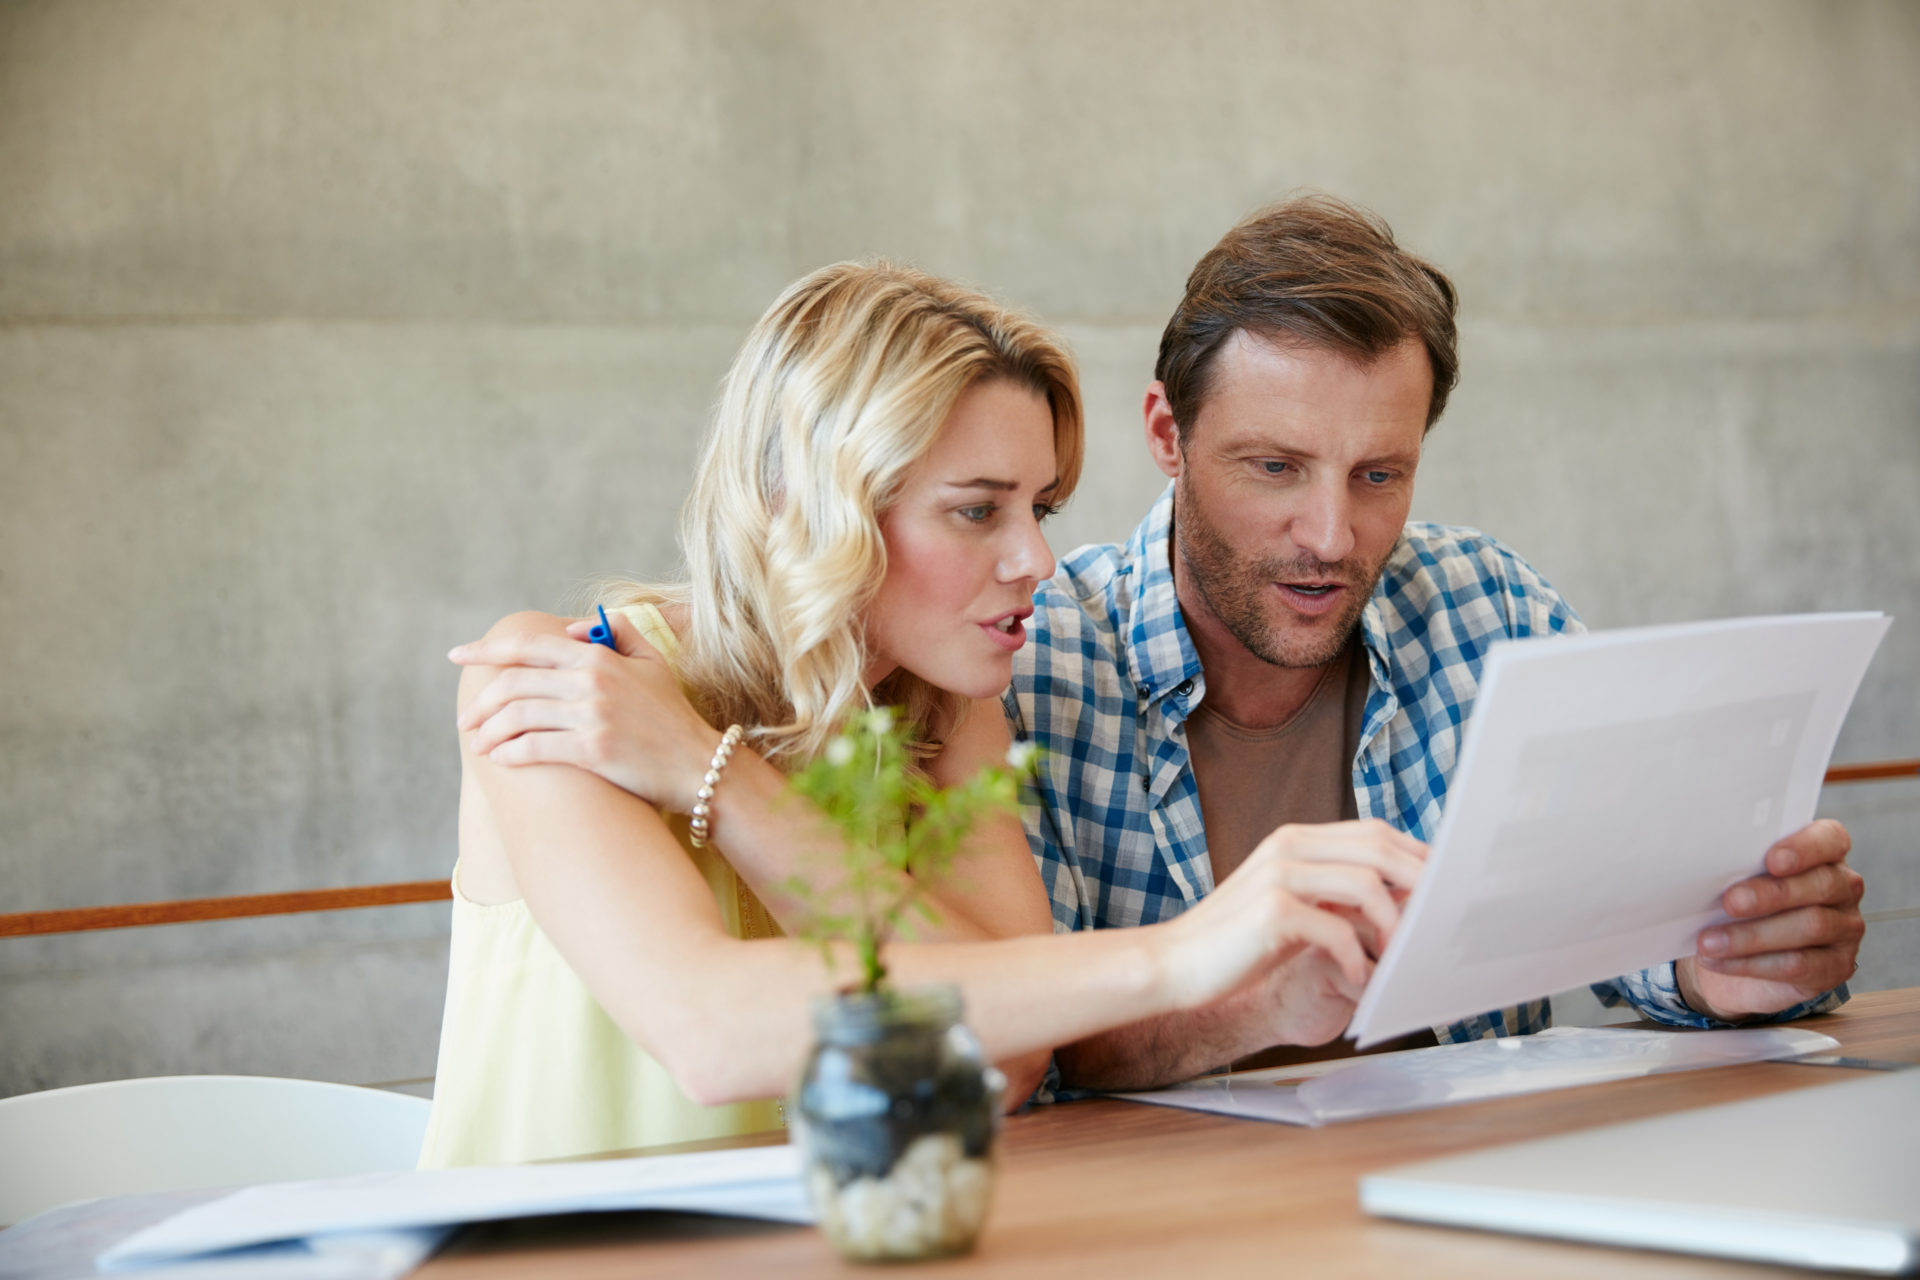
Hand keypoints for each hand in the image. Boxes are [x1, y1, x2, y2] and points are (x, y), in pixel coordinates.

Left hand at [450, 612, 721, 811]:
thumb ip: (617, 632)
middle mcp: (592, 681)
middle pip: (514, 683)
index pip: (529, 646)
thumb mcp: (653, 663)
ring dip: (490, 731)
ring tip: (479, 743)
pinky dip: (510, 753)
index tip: (458, 656)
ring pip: (519, 716)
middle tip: (466, 720)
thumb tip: (570, 629)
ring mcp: (593, 715)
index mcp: (598, 657)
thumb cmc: (673, 717)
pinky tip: (500, 760)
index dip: (486, 649)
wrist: (700, 764)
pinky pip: (535, 747)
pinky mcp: (594, 750)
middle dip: (481, 702)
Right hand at [1158, 820, 1426, 1017]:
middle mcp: (1289, 846)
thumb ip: (1334, 893)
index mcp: (1296, 839)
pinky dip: (1356, 957)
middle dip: (1420, 882)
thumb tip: (1399, 898)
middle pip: (1379, 847)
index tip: (1444, 888)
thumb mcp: (1292, 906)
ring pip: (1366, 885)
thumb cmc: (1236, 943)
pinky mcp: (1273, 912)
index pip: (1375, 832)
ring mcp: (1280, 875)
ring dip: (1393, 925)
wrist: (1173, 964)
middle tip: (1440, 919)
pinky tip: (1356, 978)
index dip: (1417, 857)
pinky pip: (1338, 930)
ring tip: (1397, 957)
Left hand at [1676, 819, 1864, 1020]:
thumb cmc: (1737, 906)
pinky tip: (1718, 961)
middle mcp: (1842, 887)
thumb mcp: (1733, 881)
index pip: (1830, 839)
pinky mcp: (1834, 967)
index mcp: (1822, 854)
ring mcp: (1845, 928)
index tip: (1772, 859)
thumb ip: (1733, 866)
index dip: (1806, 847)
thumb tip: (1701, 861)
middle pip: (1820, 885)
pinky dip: (1752, 964)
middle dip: (1771, 893)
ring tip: (1709, 941)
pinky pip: (1799, 965)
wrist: (1735, 962)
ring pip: (1811, 926)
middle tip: (1730, 902)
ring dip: (1752, 935)